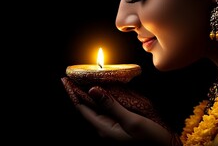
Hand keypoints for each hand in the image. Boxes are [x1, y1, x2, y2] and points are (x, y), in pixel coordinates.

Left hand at [61, 77, 179, 144]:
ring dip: (91, 95)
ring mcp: (113, 129)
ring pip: (97, 108)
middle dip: (80, 92)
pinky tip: (105, 92)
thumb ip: (112, 106)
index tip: (65, 81)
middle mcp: (106, 129)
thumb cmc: (152, 140)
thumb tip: (93, 90)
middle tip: (73, 78)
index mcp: (105, 129)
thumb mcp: (132, 122)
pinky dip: (103, 99)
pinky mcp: (121, 126)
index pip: (83, 108)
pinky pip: (108, 111)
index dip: (73, 94)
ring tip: (84, 81)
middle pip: (88, 108)